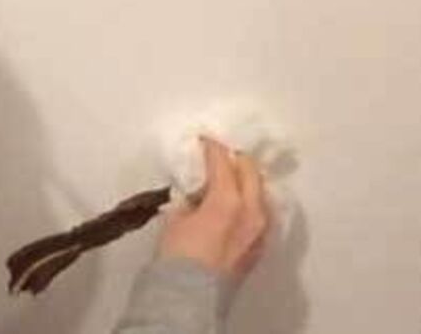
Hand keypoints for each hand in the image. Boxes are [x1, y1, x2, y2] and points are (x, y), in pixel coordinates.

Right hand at [156, 135, 270, 281]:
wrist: (190, 295)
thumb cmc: (178, 256)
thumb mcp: (175, 219)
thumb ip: (189, 200)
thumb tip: (195, 194)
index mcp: (229, 200)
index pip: (223, 162)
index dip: (212, 147)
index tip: (205, 139)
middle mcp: (252, 212)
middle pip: (251, 173)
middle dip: (237, 160)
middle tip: (222, 155)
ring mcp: (260, 230)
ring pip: (260, 193)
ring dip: (247, 182)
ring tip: (231, 180)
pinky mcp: (259, 246)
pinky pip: (260, 215)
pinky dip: (250, 204)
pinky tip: (237, 206)